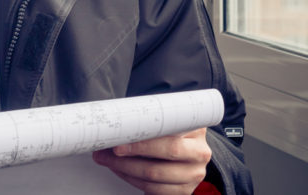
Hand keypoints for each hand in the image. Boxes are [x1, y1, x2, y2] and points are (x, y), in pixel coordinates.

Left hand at [92, 127, 211, 194]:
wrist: (182, 150)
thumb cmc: (169, 132)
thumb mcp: (165, 119)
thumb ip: (148, 119)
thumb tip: (117, 122)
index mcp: (196, 129)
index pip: (171, 130)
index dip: (146, 137)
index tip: (122, 138)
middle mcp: (199, 152)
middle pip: (166, 153)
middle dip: (133, 152)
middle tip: (111, 150)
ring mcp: (194, 174)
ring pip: (155, 175)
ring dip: (126, 168)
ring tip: (108, 160)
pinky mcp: (184, 191)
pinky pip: (154, 189)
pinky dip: (132, 180)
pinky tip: (121, 170)